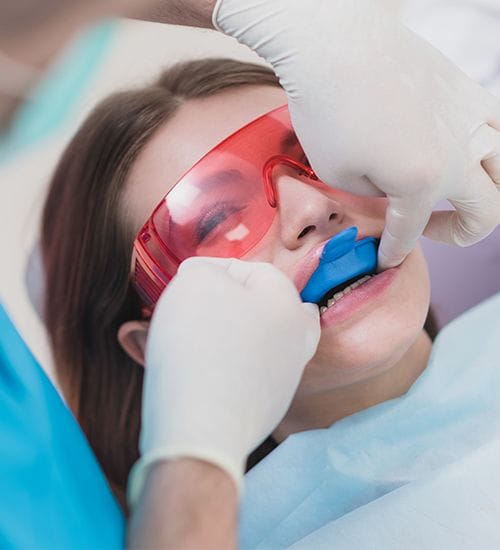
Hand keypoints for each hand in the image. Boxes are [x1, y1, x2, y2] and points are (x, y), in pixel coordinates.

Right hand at [128, 257, 319, 503]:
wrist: (201, 427)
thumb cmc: (199, 345)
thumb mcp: (196, 282)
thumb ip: (205, 270)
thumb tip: (206, 279)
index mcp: (288, 303)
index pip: (253, 270)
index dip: (214, 269)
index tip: (185, 279)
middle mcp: (297, 340)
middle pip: (269, 308)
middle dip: (237, 301)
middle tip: (206, 305)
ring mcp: (286, 378)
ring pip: (262, 342)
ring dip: (234, 334)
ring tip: (200, 335)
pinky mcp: (268, 409)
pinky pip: (249, 375)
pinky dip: (231, 366)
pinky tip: (206, 369)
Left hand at [214, 0, 499, 268]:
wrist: (336, 43)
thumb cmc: (328, 109)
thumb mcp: (338, 174)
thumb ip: (375, 195)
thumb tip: (392, 190)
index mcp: (423, 182)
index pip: (411, 231)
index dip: (394, 251)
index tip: (384, 259)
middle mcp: (460, 154)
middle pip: (486, 213)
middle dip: (458, 234)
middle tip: (428, 230)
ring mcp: (471, 119)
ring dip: (487, 195)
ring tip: (458, 195)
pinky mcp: (468, 90)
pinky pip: (498, 129)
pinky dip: (489, 151)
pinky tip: (463, 150)